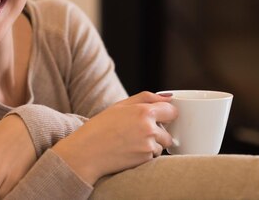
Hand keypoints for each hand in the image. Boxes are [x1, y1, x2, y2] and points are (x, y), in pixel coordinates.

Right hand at [51, 91, 176, 184]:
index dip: (165, 114)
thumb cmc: (100, 127)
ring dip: (152, 144)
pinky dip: (145, 154)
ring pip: (161, 145)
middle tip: (136, 132)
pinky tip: (129, 151)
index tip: (157, 117)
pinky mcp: (145, 160)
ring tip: (130, 142)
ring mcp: (148, 146)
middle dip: (157, 132)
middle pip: (168, 132)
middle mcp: (149, 129)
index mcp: (144, 111)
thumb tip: (169, 98)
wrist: (86, 152)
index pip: (172, 111)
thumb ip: (147, 98)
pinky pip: (153, 156)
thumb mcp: (121, 105)